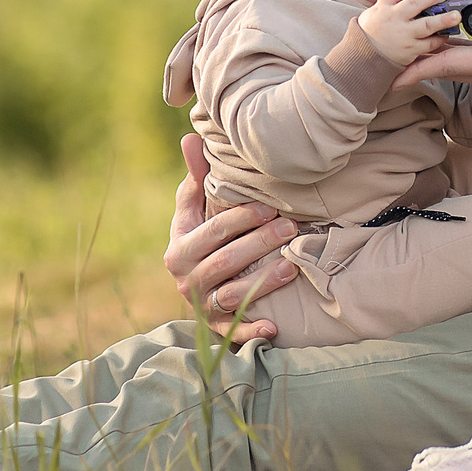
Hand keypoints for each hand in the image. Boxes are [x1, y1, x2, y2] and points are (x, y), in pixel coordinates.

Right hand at [165, 134, 298, 339]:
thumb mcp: (194, 209)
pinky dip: (252, 332)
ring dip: (264, 281)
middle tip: (292, 227)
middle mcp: (186, 281)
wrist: (199, 284)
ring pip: (234, 294)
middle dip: (261, 243)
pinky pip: (234, 333)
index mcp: (178, 250)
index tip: (270, 206)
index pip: (213, 230)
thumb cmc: (202, 236)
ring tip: (293, 266)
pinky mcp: (218, 328)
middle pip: (227, 261)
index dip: (243, 218)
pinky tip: (274, 327)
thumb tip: (191, 137)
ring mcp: (202, 307)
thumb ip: (195, 177)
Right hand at [357, 0, 459, 66]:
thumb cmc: (370, 35)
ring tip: (456, 16)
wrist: (363, 60)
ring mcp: (403, 35)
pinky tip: (446, 35)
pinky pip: (429, 43)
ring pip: (427, 25)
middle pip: (415, 4)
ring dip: (444, 20)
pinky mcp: (410, 50)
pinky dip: (439, 39)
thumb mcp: (372, 14)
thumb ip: (389, 4)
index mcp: (382, 8)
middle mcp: (393, 19)